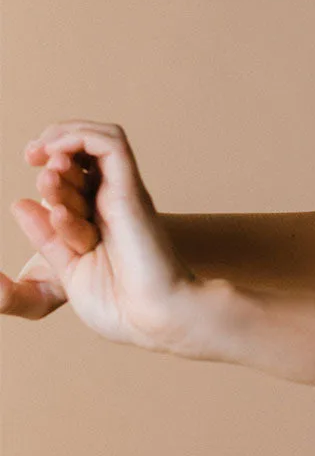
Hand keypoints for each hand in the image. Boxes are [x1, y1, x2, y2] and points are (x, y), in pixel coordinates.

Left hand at [7, 121, 201, 350]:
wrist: (152, 320)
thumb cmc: (120, 310)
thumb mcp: (66, 272)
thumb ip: (45, 239)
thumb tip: (21, 203)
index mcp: (103, 227)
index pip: (75, 184)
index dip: (50, 183)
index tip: (34, 205)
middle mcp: (115, 207)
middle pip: (84, 158)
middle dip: (50, 152)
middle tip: (36, 168)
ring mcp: (124, 197)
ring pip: (99, 139)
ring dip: (63, 134)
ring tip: (40, 154)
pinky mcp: (130, 191)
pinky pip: (108, 143)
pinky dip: (76, 136)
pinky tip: (54, 154)